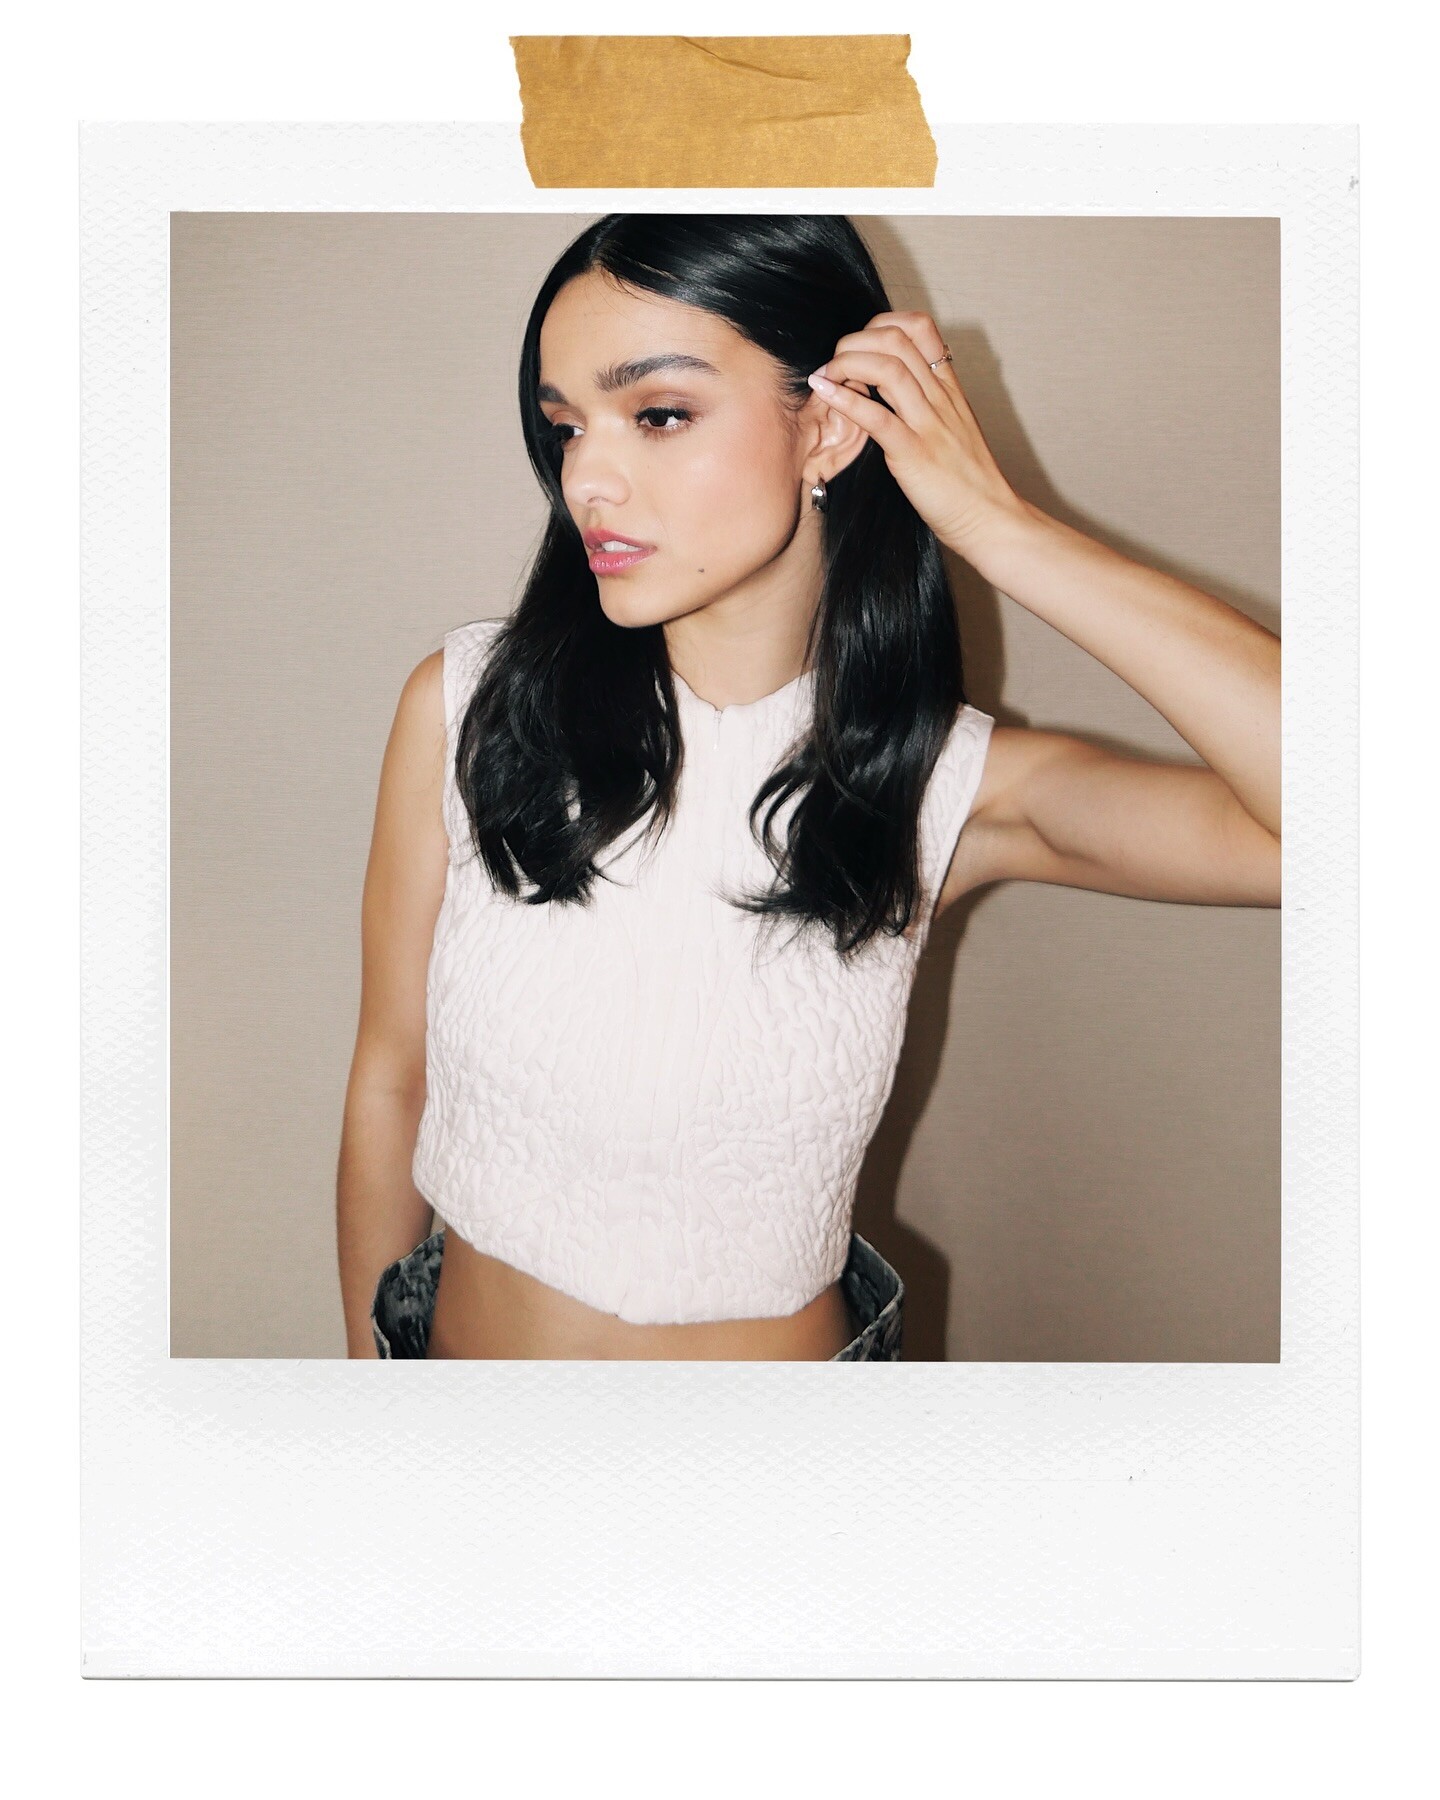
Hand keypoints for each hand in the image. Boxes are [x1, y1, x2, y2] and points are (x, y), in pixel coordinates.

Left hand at [808, 311, 1030, 565]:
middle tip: (834, 363)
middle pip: (896, 339)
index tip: (860, 344)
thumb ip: (927, 404)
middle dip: (855, 341)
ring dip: (847, 363)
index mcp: (948, 388)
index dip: (882, 323)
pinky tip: (824, 392)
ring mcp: (928, 424)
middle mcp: (940, 398)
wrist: (990, 519)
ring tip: (825, 375)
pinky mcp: (914, 453)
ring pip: (887, 368)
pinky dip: (845, 399)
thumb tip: (891, 389)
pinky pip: (877, 416)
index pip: (919, 327)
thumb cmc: (968, 482)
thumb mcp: (953, 429)